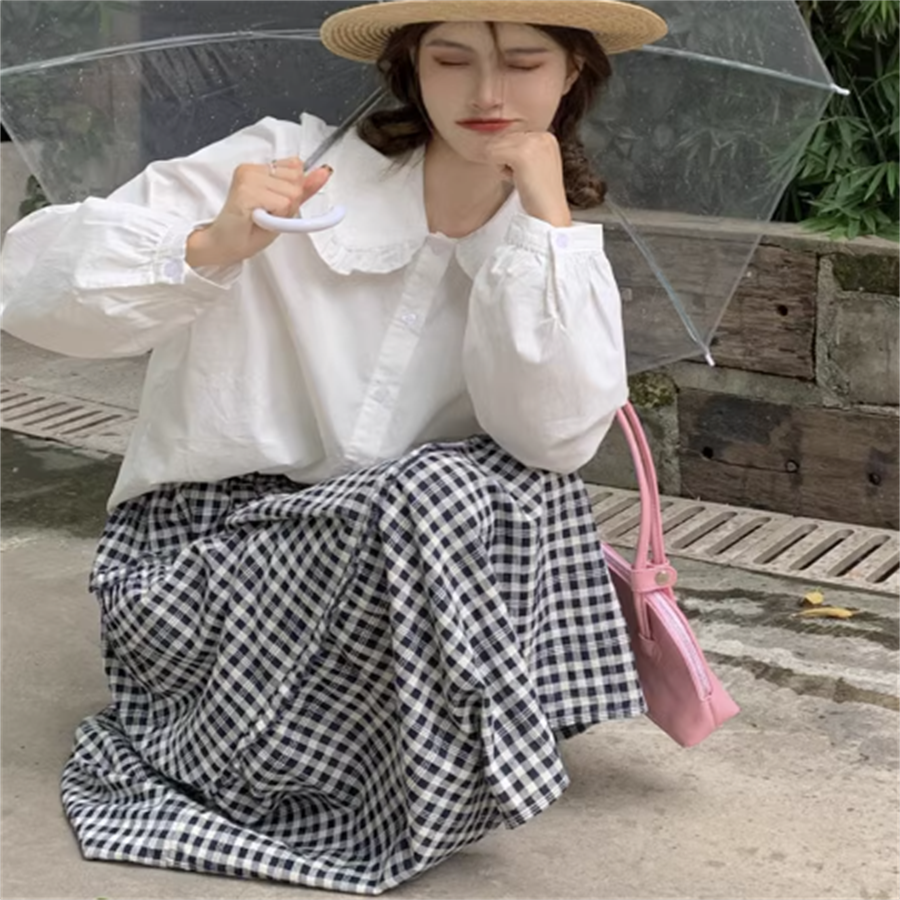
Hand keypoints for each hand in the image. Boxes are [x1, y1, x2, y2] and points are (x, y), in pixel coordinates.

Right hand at [186, 157, 332, 267]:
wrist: (225, 246)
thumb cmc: (250, 229)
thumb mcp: (285, 208)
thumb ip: (304, 188)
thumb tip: (325, 172)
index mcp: (261, 168)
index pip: (297, 168)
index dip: (293, 192)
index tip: (274, 204)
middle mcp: (253, 168)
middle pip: (297, 181)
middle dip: (289, 203)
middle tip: (268, 213)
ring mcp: (248, 177)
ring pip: (291, 194)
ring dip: (282, 212)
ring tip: (262, 217)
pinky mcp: (245, 191)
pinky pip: (282, 204)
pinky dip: (276, 217)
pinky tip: (258, 218)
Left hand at [483, 132, 571, 227]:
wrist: (550, 213)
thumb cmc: (540, 195)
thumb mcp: (534, 165)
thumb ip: (521, 150)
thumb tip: (492, 144)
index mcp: (546, 137)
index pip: (511, 137)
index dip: (511, 158)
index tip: (527, 173)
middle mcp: (541, 135)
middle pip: (502, 139)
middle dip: (506, 160)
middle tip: (523, 177)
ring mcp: (532, 143)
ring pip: (495, 146)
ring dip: (502, 165)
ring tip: (521, 178)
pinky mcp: (521, 154)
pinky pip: (492, 154)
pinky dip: (499, 170)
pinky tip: (515, 179)